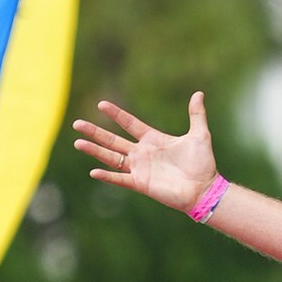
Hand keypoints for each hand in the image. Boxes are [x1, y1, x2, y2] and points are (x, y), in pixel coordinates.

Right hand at [74, 90, 216, 211]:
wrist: (204, 188)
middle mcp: (142, 153)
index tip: (101, 104)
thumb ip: (196, 114)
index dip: (116, 114)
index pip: (129, 123)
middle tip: (76, 123)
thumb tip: (199, 93)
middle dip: (95, 132)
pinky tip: (94, 171)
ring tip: (77, 143)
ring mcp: (140, 169)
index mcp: (153, 139)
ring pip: (111, 157)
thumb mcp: (200, 134)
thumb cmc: (202, 164)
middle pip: (113, 140)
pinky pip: (121, 179)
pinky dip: (108, 176)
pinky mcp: (141, 183)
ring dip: (95, 150)